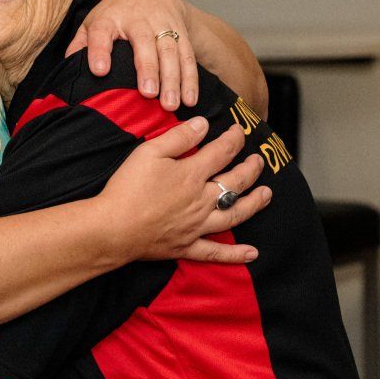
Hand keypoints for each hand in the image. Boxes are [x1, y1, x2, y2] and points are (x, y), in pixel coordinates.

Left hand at [68, 0, 198, 110]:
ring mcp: (162, 24)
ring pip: (170, 50)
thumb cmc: (115, 15)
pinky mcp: (181, 32)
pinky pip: (187, 56)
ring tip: (170, 104)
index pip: (102, 32)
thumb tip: (69, 69)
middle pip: (144, 42)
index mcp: (109, 18)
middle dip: (148, 68)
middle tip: (148, 94)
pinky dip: (190, 79)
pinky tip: (189, 99)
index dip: (100, 50)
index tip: (99, 71)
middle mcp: (138, 18)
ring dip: (172, 78)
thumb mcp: (93, 23)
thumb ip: (80, 45)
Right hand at [97, 117, 270, 264]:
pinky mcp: (186, 246)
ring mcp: (197, 226)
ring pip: (234, 214)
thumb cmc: (128, 188)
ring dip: (253, 203)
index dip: (234, 139)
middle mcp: (202, 200)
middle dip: (251, 169)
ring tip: (267, 195)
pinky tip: (252, 253)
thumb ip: (179, 137)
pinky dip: (235, 254)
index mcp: (192, 174)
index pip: (222, 152)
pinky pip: (216, 252)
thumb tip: (203, 124)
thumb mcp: (149, 152)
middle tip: (259, 160)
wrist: (112, 228)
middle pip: (236, 182)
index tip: (240, 131)